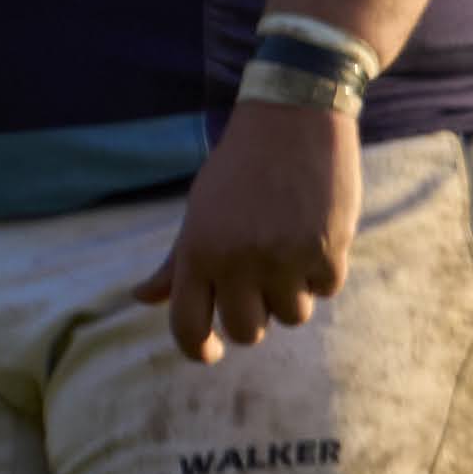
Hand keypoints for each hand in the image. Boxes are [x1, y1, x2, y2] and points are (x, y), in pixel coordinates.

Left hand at [125, 105, 356, 363]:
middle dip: (255, 320)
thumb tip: (143, 299)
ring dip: (292, 296)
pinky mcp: (328, 248)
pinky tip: (318, 243)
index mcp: (199, 252)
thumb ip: (177, 262)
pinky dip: (323, 273)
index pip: (189, 327)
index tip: (212, 352)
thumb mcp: (199, 212)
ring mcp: (285, 257)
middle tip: (260, 296)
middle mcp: (238, 261)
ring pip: (292, 315)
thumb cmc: (240, 168)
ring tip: (291, 262)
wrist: (294, 121)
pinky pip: (327, 289)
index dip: (199, 350)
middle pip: (247, 331)